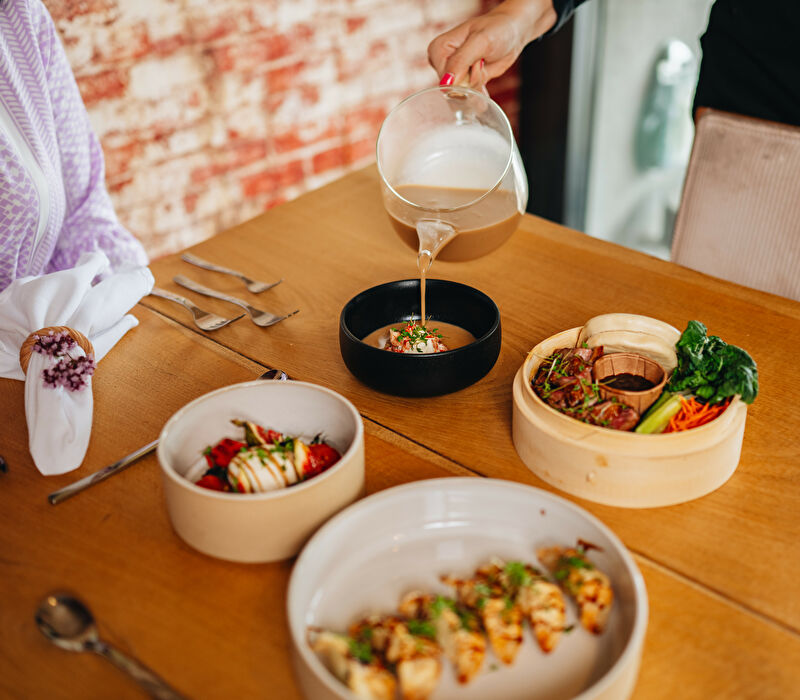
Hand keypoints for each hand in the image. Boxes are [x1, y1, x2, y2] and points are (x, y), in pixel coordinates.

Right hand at [428, 0, 557, 88]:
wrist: (511, 32)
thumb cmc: (497, 29)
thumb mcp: (480, 41)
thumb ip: (460, 61)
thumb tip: (446, 82)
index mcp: (438, 49)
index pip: (444, 78)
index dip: (465, 75)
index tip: (477, 59)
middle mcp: (441, 62)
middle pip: (452, 88)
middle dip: (472, 79)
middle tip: (482, 61)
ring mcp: (452, 72)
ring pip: (462, 93)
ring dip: (478, 83)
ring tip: (484, 64)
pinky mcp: (462, 80)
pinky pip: (468, 95)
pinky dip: (479, 91)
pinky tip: (485, 78)